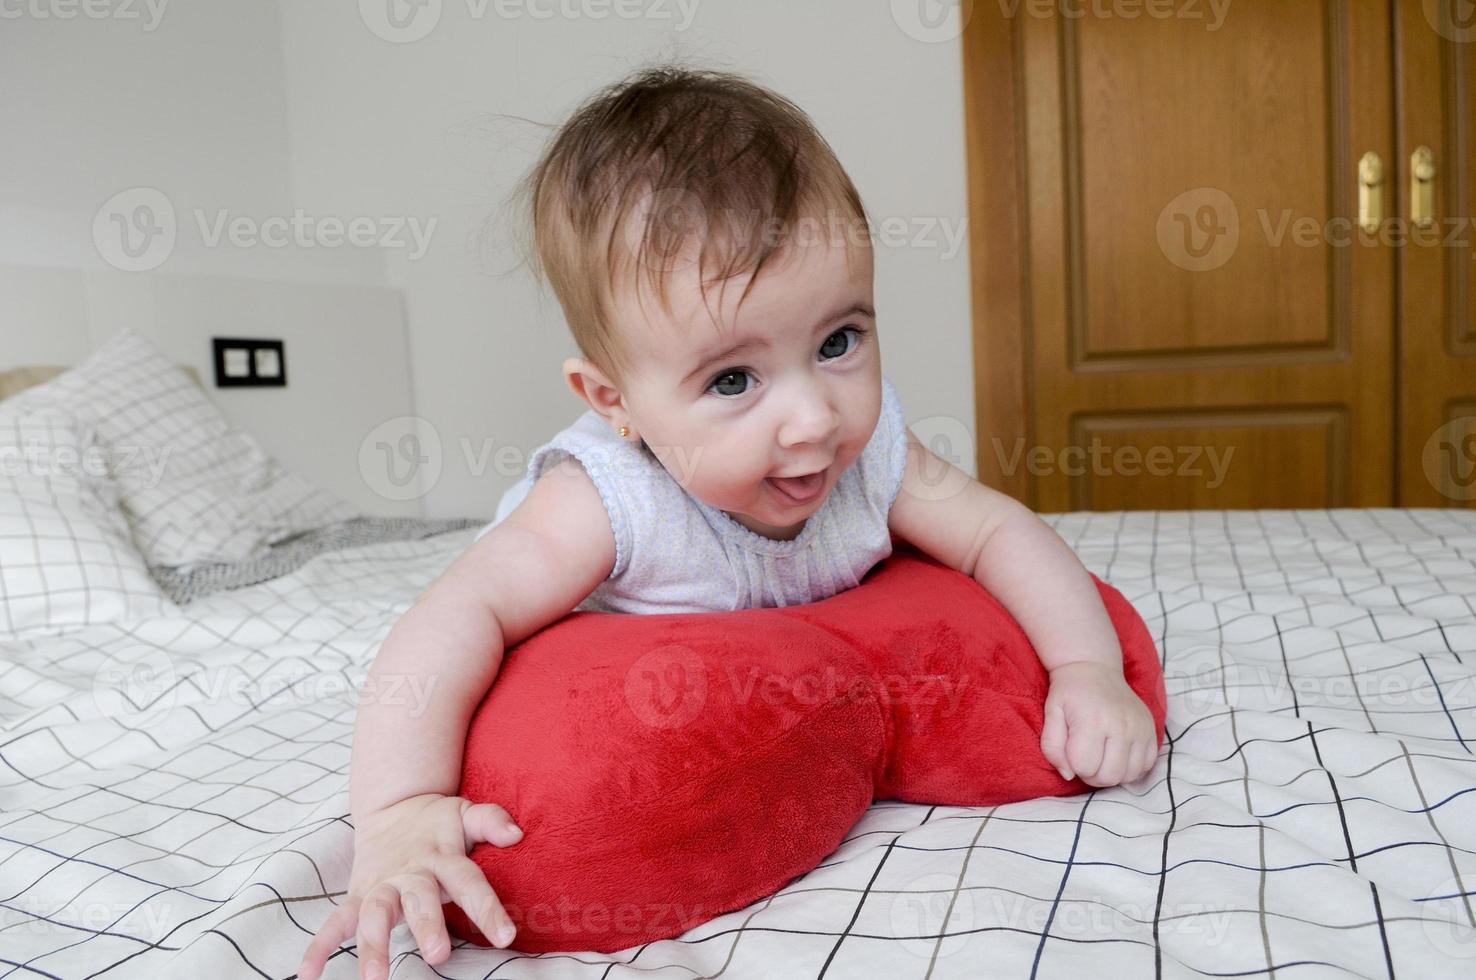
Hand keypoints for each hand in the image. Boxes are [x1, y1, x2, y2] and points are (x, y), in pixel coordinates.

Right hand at [298, 793, 524, 979]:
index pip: (470, 883)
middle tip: (438, 954)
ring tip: (374, 977)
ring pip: (373, 914)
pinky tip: (307, 977)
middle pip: (419, 900)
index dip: (487, 909)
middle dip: (427, 926)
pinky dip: (319, 947)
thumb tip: (517, 832)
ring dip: (372, 944)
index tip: (505, 937)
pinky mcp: (357, 895)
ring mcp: (380, 885)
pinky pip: (334, 922)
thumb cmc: (437, 821)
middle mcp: (411, 874)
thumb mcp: (466, 813)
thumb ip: (491, 821)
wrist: (392, 805)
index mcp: (442, 858)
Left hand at [1039, 662, 1156, 787]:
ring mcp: (1140, 728)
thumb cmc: (1069, 693)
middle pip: (1109, 777)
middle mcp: (1121, 725)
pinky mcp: (1152, 730)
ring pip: (1129, 776)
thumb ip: (1052, 747)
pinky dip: (1131, 767)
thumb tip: (1068, 775)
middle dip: (1092, 775)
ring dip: (1112, 773)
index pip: (1084, 767)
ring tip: (1101, 757)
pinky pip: (1146, 766)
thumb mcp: (1051, 714)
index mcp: (1092, 721)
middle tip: (1085, 759)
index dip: (1073, 766)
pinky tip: (1118, 754)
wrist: (1095, 668)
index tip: (1071, 751)